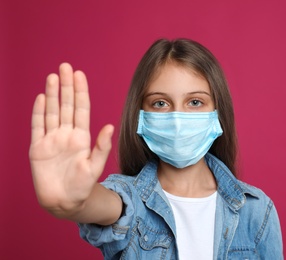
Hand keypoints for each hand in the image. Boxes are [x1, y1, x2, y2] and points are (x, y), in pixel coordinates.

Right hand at [29, 63, 113, 216]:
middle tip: (65, 66)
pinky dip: (38, 112)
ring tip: (53, 77)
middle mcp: (67, 134)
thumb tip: (110, 126)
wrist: (65, 202)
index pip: (81, 109)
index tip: (79, 74)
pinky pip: (37, 126)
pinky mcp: (38, 148)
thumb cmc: (83, 186)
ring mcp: (52, 140)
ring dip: (52, 94)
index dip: (80, 91)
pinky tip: (41, 98)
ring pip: (52, 112)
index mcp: (81, 137)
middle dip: (66, 86)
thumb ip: (102, 147)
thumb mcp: (95, 166)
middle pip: (66, 105)